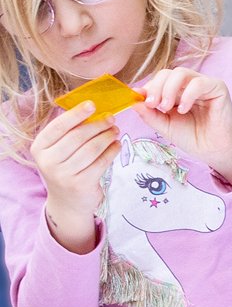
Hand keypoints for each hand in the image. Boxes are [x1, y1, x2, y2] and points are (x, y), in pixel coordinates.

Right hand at [32, 102, 119, 252]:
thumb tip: (93, 109)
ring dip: (107, 137)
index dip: (76, 114)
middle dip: (98, 125)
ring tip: (115, 131)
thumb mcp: (59, 150)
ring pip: (91, 149)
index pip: (58, 126)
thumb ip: (70, 132)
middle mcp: (48, 161)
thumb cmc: (66, 167)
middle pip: (77, 136)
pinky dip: (112, 151)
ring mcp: (64, 175)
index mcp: (39, 148)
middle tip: (111, 119)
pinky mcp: (81, 184)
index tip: (92, 105)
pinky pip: (101, 162)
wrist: (68, 201)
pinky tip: (117, 145)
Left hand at [135, 67, 231, 185]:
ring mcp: (203, 84)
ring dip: (169, 89)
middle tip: (153, 105)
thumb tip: (133, 101)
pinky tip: (184, 109)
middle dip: (156, 87)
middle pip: (168, 73)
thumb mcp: (164, 126)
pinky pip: (199, 83)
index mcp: (176, 91)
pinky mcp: (218, 88)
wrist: (212, 150)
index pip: (159, 80)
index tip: (140, 101)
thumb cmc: (191, 137)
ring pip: (181, 73)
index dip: (148, 87)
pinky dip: (187, 95)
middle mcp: (189, 85)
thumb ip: (149, 114)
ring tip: (166, 107)